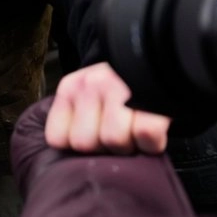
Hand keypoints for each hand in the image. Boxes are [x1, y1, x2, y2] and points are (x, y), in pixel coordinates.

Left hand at [44, 62, 170, 153]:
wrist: (159, 61)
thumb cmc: (123, 90)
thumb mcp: (89, 97)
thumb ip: (76, 121)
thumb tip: (71, 155)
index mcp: (70, 88)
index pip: (56, 138)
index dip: (78, 148)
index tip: (95, 139)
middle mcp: (90, 84)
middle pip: (85, 144)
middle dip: (105, 148)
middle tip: (120, 135)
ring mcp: (119, 88)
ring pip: (115, 141)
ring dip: (130, 146)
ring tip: (135, 131)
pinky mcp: (149, 96)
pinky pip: (146, 134)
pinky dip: (152, 143)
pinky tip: (153, 132)